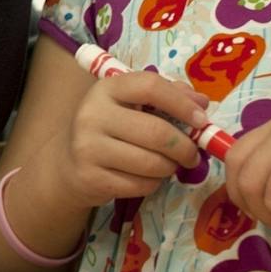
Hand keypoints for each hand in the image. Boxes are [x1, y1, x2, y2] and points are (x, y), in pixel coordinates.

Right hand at [51, 71, 209, 208]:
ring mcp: (88, 147)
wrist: (68, 163)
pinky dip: (154, 184)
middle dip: (185, 147)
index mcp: (106, 89)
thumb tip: (202, 102)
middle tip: (192, 155)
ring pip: (152, 163)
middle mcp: (92, 115)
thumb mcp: (132, 105)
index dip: (182, 104)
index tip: (201, 121)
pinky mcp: (91, 177)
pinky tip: (147, 177)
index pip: (150, 87)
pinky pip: (141, 184)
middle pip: (157, 132)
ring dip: (170, 168)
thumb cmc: (111, 129)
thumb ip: (167, 96)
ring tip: (168, 165)